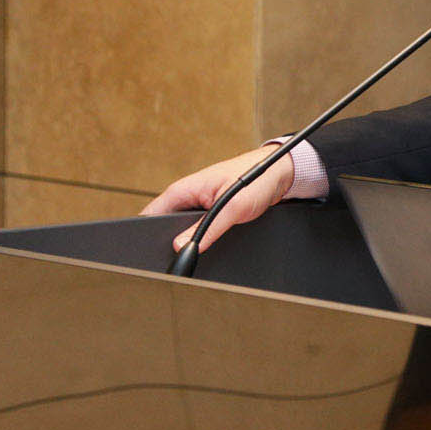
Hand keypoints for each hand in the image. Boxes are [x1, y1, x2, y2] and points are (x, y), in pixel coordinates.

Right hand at [140, 144, 294, 252]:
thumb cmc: (258, 178)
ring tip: (197, 248)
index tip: (155, 255)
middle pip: (164, 225)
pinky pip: (197, 228)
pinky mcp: (210, 211)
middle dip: (169, 241)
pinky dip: (201, 237)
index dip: (149, 236)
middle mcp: (187, 195)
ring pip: (181, 228)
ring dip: (188, 239)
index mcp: (183, 188)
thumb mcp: (232, 208)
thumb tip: (181, 246)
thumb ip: (207, 229)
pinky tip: (208, 244)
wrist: (281, 173)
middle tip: (182, 256)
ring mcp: (198, 203)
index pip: (150, 215)